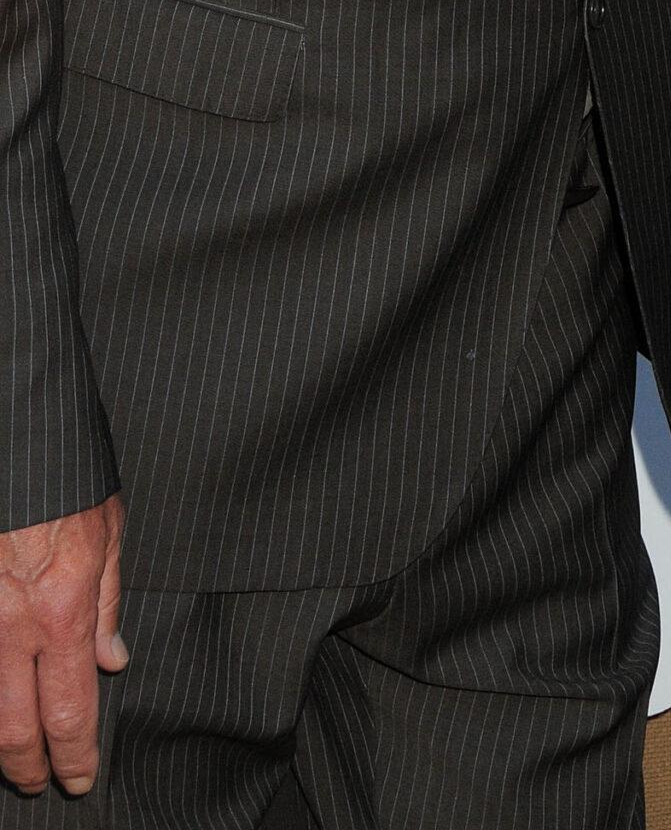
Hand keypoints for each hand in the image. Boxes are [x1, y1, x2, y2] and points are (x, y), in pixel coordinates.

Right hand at [0, 494, 126, 796]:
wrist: (19, 434)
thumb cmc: (66, 477)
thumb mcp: (108, 531)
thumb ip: (108, 602)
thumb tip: (112, 660)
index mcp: (63, 610)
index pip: (71, 710)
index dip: (76, 755)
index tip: (82, 777)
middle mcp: (12, 626)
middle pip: (15, 728)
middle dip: (28, 767)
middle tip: (39, 782)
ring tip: (14, 756)